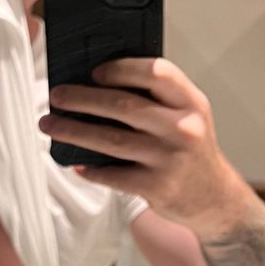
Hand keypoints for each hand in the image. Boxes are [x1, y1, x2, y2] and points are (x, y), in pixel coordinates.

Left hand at [39, 58, 247, 229]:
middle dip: (82, 99)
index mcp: (191, 102)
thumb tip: (98, 82)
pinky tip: (76, 163)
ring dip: (73, 131)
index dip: (120, 68)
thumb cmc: (191, 149)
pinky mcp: (156, 188)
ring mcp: (169, 160)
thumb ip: (157, 98)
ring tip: (50, 125)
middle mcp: (184, 128)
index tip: (93, 72)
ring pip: (110, 140)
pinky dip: (90, 168)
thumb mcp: (187, 116)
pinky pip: (112, 174)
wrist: (214, 197)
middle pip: (123, 106)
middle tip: (57, 96)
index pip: (155, 72)